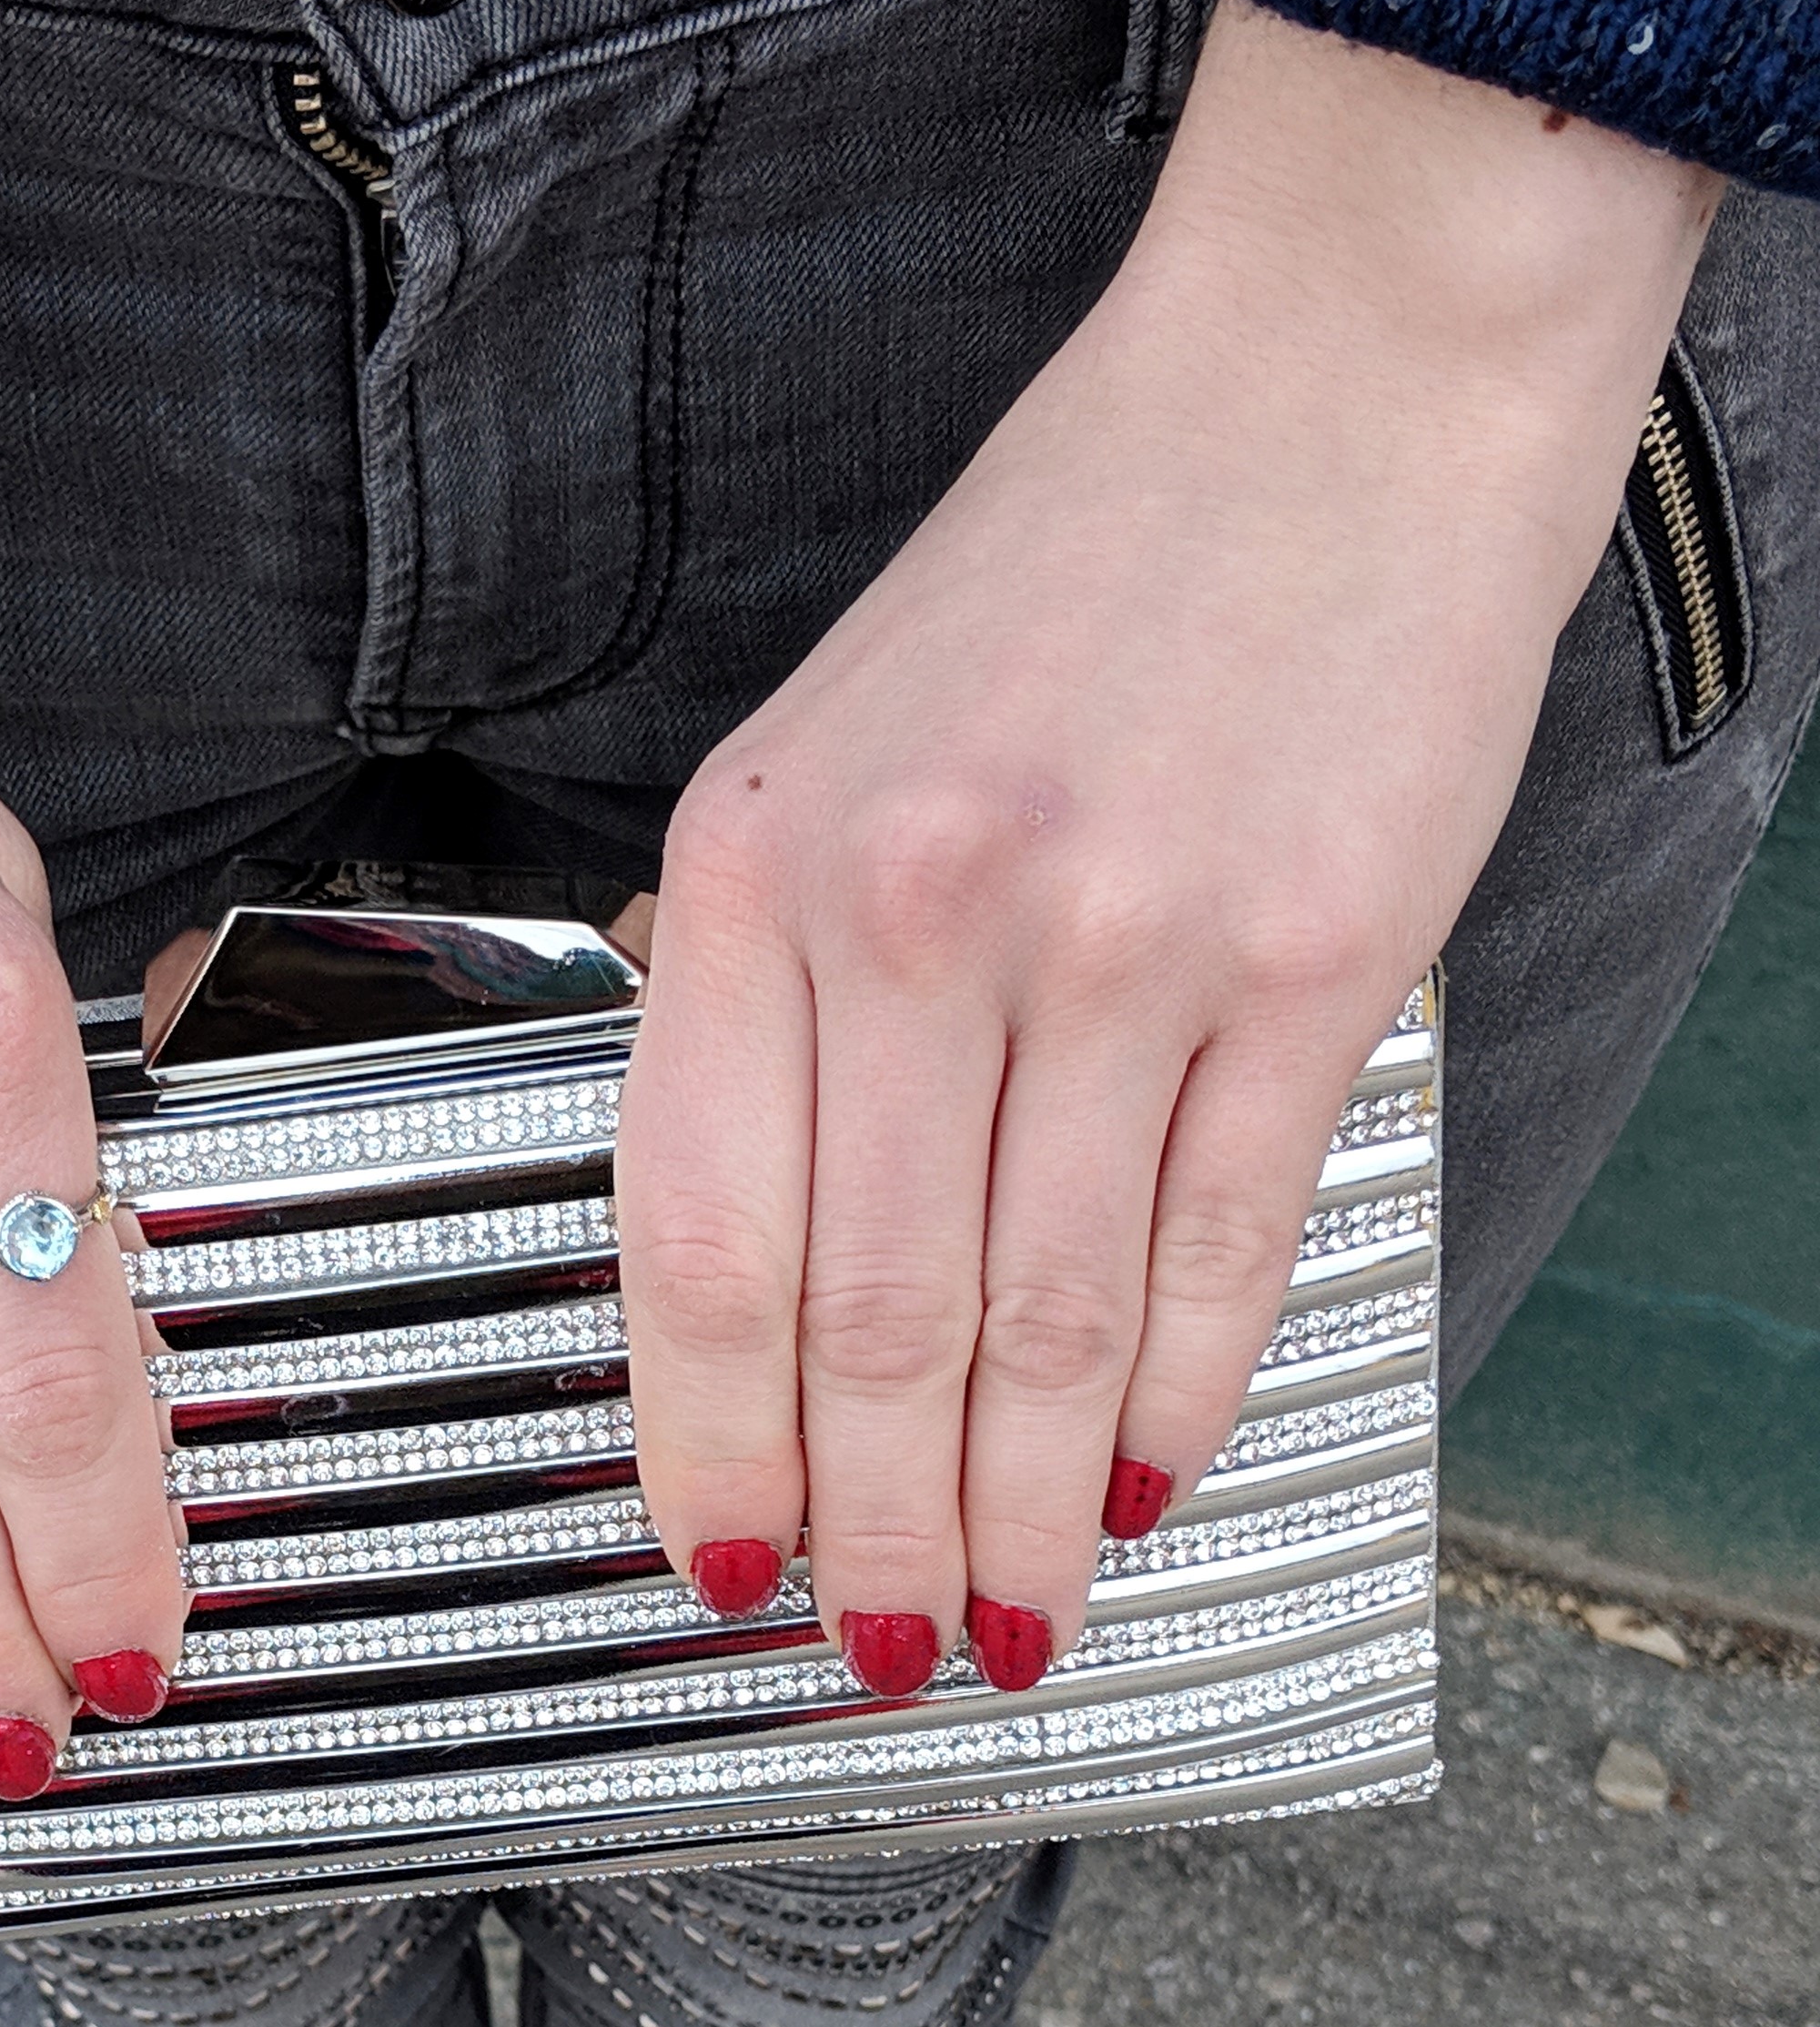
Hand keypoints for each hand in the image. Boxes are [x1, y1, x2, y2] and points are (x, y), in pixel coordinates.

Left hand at [618, 3, 1720, 1694]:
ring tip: (1020, 1622)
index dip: (708, 1447)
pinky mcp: (1305, 966)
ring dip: (1025, 1516)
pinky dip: (1177, 1400)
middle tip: (888, 1649)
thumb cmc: (1066, 575)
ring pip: (1045, 1327)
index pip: (697, 1240)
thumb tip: (742, 1254)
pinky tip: (1148, 1485)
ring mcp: (1120, 945)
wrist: (1330, 377)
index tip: (725, 1570)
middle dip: (876, 1534)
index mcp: (759, 864)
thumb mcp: (827, 745)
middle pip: (868, 1326)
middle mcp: (919, 913)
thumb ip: (767, 986)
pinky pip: (1217, 1250)